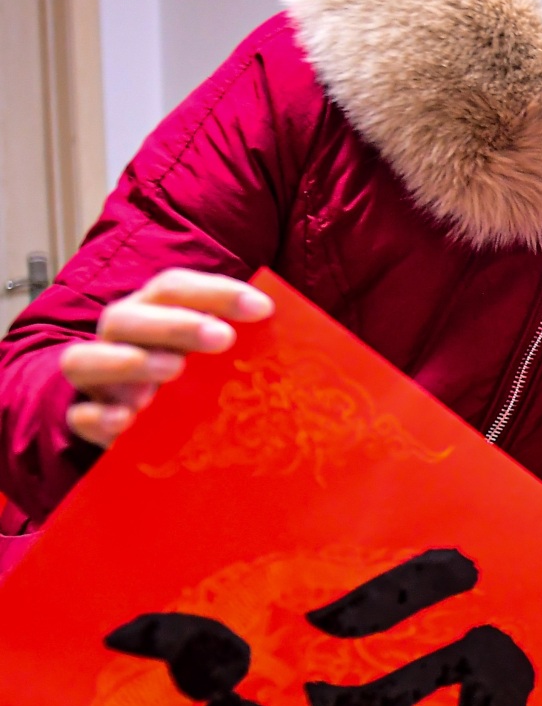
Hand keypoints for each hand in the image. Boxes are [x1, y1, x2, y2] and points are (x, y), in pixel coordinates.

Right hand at [60, 270, 271, 446]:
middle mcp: (118, 337)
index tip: (263, 308)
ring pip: (85, 359)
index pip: (173, 286)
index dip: (217, 292)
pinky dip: (100, 417)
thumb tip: (297, 337)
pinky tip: (129, 419)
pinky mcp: (88, 417)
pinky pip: (80, 416)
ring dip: (129, 362)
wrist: (136, 415)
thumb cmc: (191, 374)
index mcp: (151, 310)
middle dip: (176, 324)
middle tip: (223, 337)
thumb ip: (242, 341)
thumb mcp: (215, 351)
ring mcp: (96, 378)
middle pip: (128, 317)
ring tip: (173, 370)